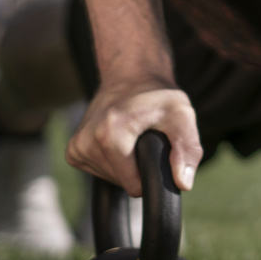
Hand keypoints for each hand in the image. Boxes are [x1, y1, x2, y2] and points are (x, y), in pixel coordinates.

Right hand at [65, 78, 201, 195]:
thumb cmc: (158, 96)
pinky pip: (97, 172)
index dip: (151, 173)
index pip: (133, 184)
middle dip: (138, 168)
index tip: (156, 150)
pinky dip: (112, 163)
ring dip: (125, 166)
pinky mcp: (73, 151)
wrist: (130, 76)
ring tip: (133, 138)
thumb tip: (183, 184)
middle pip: (121, 182)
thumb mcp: (182, 115)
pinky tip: (119, 142)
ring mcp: (77, 146)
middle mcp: (88, 139)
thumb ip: (187, 149)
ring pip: (109, 178)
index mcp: (110, 132)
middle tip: (145, 139)